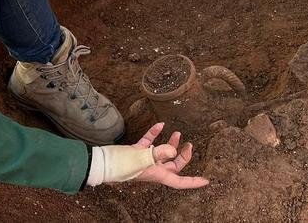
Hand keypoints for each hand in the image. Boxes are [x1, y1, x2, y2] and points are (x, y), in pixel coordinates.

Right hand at [87, 123, 208, 188]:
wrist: (101, 162)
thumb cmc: (121, 165)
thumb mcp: (142, 159)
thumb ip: (159, 152)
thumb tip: (173, 149)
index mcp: (158, 174)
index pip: (180, 181)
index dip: (193, 182)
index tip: (206, 180)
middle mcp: (153, 169)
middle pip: (174, 166)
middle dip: (183, 156)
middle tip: (189, 145)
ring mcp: (144, 160)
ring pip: (163, 153)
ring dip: (171, 144)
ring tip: (177, 133)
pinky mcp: (136, 152)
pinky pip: (149, 143)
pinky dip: (155, 134)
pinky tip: (160, 124)